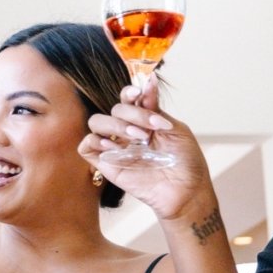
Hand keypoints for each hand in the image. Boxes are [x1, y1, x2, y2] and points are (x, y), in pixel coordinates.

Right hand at [80, 79, 214, 222]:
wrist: (186, 191)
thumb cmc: (186, 162)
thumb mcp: (176, 129)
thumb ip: (156, 108)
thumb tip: (148, 80)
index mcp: (144, 120)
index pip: (126, 98)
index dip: (129, 92)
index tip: (139, 94)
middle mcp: (127, 131)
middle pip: (114, 109)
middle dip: (132, 114)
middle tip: (149, 131)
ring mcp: (116, 147)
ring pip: (96, 122)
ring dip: (115, 125)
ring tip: (136, 138)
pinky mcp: (106, 165)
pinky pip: (86, 147)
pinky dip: (95, 142)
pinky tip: (114, 147)